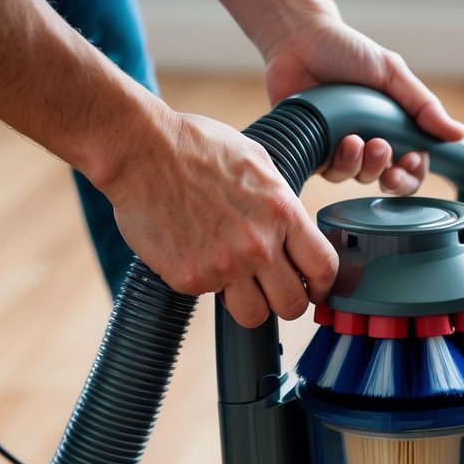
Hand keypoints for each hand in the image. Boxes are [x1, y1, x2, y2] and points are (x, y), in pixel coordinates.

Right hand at [103, 111, 337, 327]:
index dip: (323, 286)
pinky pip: (209, 297)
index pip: (324, 269)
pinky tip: (193, 253)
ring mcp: (224, 266)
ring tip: (233, 278)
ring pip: (255, 315)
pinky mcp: (190, 278)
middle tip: (272, 289)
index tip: (314, 289)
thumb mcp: (258, 163)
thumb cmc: (197, 147)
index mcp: (282, 213)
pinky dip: (204, 283)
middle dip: (286, 301)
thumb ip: (281, 203)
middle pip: (293, 305)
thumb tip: (294, 229)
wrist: (140, 149)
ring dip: (248, 303)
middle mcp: (259, 246)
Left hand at [255, 0, 463, 193]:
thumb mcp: (392, 74)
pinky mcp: (314, 153)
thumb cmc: (347, 52)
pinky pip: (332, 173)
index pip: (413, 166)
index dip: (414, 172)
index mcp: (393, 128)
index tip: (412, 160)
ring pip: (359, 179)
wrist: (300, 40)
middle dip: (393, 178)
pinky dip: (340, 162)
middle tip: (387, 157)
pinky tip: (341, 140)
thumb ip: (425, 107)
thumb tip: (460, 133)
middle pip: (389, 182)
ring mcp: (341, 151)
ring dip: (364, 165)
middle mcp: (370, 144)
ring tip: (358, 140)